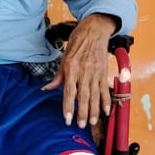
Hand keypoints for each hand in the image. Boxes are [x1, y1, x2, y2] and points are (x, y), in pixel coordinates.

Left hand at [44, 13, 115, 127]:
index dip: (68, 106)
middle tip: (80, 125)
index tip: (67, 119)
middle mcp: (84, 72)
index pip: (69, 92)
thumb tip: (47, 88)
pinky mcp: (103, 72)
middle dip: (82, 112)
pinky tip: (106, 111)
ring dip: (94, 110)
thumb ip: (58, 76)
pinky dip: (106, 100)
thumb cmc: (78, 42)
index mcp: (71, 68)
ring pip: (95, 95)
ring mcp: (95, 73)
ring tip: (92, 122)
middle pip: (83, 96)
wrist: (95, 30)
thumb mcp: (64, 57)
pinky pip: (105, 89)